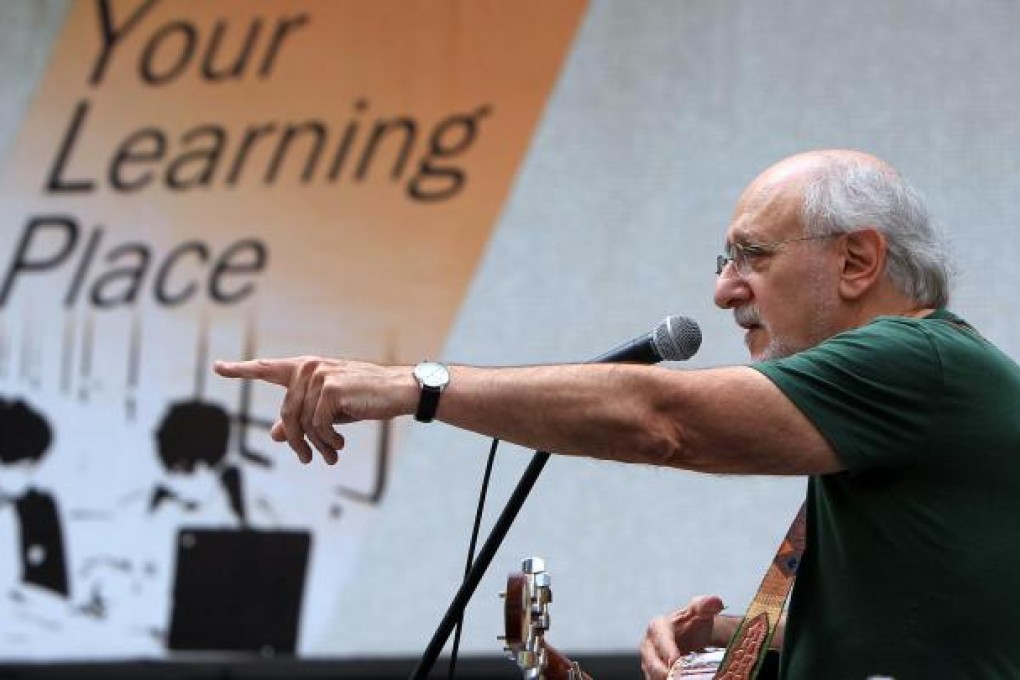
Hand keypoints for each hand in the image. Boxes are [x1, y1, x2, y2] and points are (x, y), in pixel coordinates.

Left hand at [214, 357, 416, 464]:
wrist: (398, 391)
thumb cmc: (364, 398)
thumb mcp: (329, 411)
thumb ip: (301, 419)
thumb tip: (273, 434)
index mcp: (305, 369)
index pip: (267, 369)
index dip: (241, 369)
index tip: (218, 367)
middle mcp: (308, 368)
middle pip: (286, 414)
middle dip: (297, 442)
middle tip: (307, 460)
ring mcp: (319, 376)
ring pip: (302, 423)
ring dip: (316, 445)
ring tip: (330, 455)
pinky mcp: (331, 388)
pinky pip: (317, 425)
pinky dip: (327, 440)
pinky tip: (339, 444)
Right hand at [640, 595, 724, 679]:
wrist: (689, 635)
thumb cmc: (694, 622)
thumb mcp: (700, 612)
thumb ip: (707, 605)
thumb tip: (716, 602)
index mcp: (657, 627)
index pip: (661, 641)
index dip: (668, 652)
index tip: (677, 662)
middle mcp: (648, 644)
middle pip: (652, 663)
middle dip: (664, 672)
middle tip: (680, 678)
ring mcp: (648, 660)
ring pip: (653, 675)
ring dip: (666, 679)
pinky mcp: (652, 673)